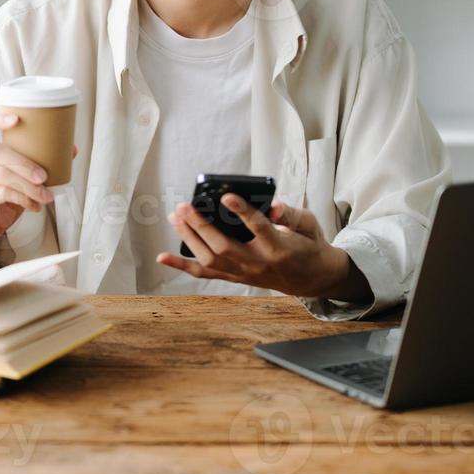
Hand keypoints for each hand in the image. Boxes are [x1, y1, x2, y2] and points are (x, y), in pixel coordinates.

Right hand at [0, 112, 73, 275]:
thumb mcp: (11, 183)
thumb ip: (31, 168)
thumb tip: (69, 149)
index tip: (17, 119)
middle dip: (24, 161)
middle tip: (44, 176)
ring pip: (1, 174)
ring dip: (29, 186)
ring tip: (47, 196)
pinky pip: (2, 194)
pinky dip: (24, 199)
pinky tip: (35, 206)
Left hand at [156, 195, 371, 302]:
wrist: (310, 278)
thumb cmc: (308, 245)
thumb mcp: (309, 225)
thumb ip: (291, 214)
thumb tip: (274, 205)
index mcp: (280, 248)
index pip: (258, 228)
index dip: (241, 211)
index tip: (226, 196)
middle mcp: (258, 264)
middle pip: (224, 247)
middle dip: (201, 226)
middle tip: (185, 205)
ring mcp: (244, 274)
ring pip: (211, 259)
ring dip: (189, 238)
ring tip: (176, 216)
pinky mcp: (235, 277)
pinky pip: (205, 273)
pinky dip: (182, 265)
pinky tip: (163, 257)